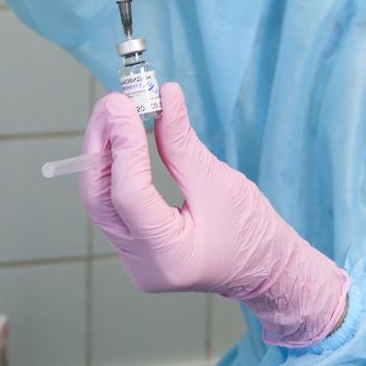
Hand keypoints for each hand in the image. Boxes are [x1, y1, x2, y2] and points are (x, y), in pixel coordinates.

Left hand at [81, 83, 349, 347]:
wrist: (264, 269)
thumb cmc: (252, 231)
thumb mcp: (218, 181)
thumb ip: (182, 141)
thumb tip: (164, 95)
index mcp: (169, 256)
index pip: (128, 194)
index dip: (124, 144)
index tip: (124, 104)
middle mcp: (142, 266)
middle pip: (101, 199)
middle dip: (102, 146)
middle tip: (113, 103)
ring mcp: (134, 262)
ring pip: (101, 202)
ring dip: (104, 154)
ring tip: (114, 114)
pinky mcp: (134, 251)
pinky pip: (112, 206)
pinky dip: (114, 171)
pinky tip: (119, 141)